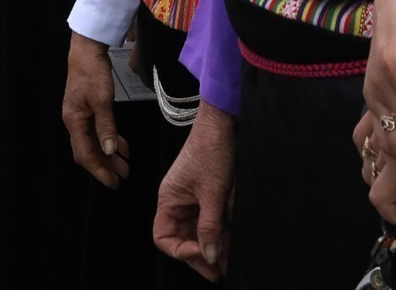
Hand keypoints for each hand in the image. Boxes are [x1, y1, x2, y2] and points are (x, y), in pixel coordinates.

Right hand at [62, 33, 130, 187]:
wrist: (86, 50)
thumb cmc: (92, 72)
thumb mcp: (102, 100)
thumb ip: (106, 127)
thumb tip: (109, 150)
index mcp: (74, 121)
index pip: (85, 154)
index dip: (99, 170)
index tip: (112, 183)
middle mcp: (74, 121)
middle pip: (88, 151)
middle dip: (105, 166)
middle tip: (122, 178)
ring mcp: (80, 115)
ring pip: (94, 142)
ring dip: (109, 155)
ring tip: (125, 166)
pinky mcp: (87, 109)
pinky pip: (98, 131)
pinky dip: (110, 140)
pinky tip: (122, 146)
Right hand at [154, 103, 233, 280]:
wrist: (224, 124)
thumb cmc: (211, 149)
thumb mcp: (213, 193)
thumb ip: (210, 226)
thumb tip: (209, 256)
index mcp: (169, 199)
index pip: (163, 237)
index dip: (181, 251)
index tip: (203, 254)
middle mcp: (178, 201)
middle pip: (183, 238)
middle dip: (200, 255)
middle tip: (219, 270)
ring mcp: (194, 199)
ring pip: (199, 232)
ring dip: (212, 246)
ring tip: (229, 261)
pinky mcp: (209, 195)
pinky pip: (211, 220)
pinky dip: (220, 232)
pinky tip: (231, 242)